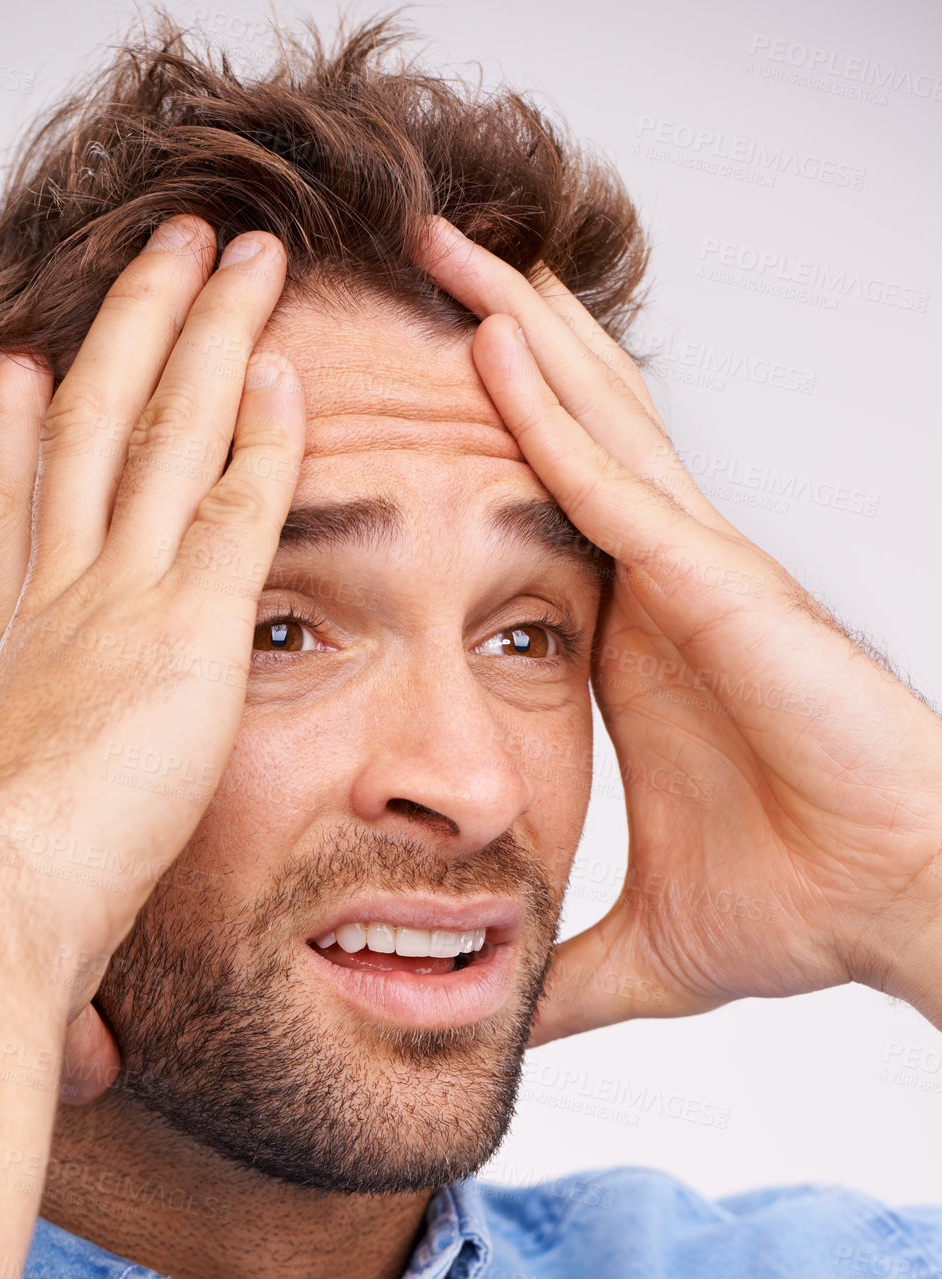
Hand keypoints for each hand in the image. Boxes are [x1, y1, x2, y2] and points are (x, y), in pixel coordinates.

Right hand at [0, 218, 302, 1092]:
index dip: (19, 434)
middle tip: (158, 255)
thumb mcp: (16, 897)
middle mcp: (54, 605)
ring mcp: (112, 605)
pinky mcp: (181, 632)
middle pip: (87, 434)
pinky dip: (261, 429)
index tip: (22, 365)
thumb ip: (58, 930)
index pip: (20, 518)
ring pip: (157, 433)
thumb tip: (87, 1060)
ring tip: (231, 250)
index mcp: (15, 656)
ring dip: (197, 334)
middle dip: (124, 333)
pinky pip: (233, 504)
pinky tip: (295, 365)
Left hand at [417, 215, 941, 1040]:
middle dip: (491, 353)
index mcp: (633, 653)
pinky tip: (494, 348)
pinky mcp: (722, 589)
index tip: (390, 416)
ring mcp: (695, 576)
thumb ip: (563, 974)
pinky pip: (618, 486)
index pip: (537, 529)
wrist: (905, 903)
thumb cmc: (810, 906)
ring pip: (589, 428)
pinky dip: (552, 415)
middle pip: (563, 441)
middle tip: (408, 273)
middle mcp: (660, 592)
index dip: (476, 459)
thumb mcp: (644, 947)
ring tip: (441, 253)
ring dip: (513, 339)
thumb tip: (493, 1024)